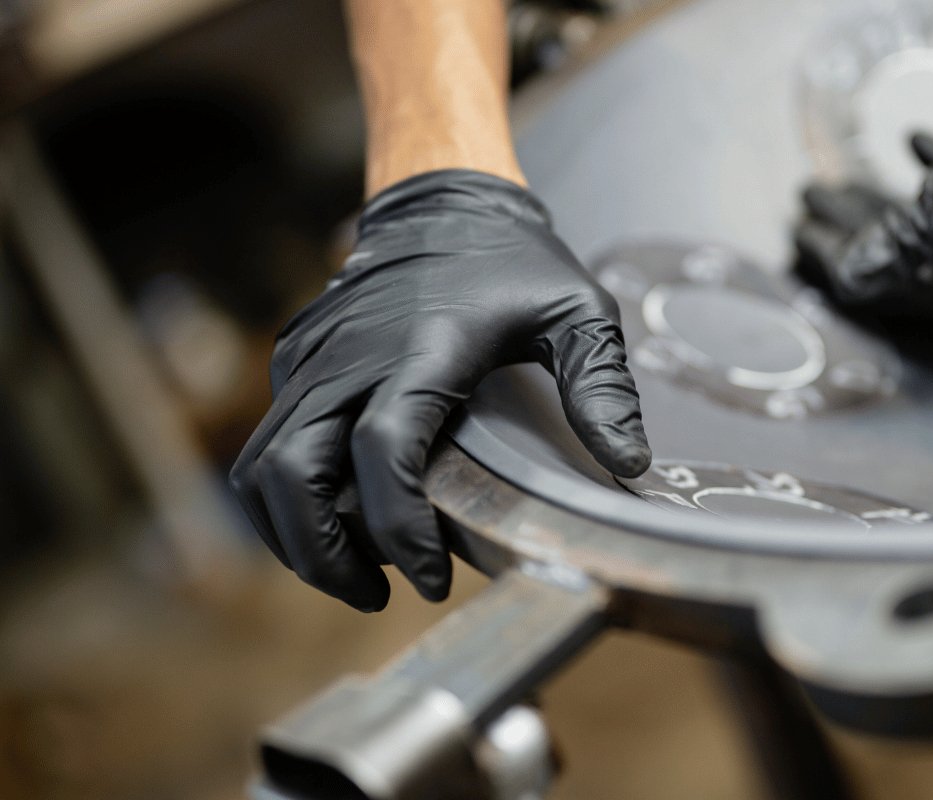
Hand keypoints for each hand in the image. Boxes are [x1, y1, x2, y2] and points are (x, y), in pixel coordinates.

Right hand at [231, 170, 650, 609]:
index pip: (381, 451)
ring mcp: (313, 358)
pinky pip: (264, 445)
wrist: (443, 202)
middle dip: (324, 554)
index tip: (432, 577)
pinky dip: (286, 498)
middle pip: (291, 474)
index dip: (398, 528)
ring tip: (354, 574)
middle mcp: (351, 356)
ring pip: (260, 468)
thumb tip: (628, 467)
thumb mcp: (578, 314)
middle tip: (380, 593)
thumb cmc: (514, 264)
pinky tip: (337, 523)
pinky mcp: (296, 361)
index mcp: (423, 349)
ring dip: (295, 536)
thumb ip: (602, 389)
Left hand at [795, 20, 932, 323]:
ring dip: (877, 206)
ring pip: (924, 233)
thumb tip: (842, 277)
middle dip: (844, 236)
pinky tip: (909, 147)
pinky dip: (930, 179)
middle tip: (804, 209)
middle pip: (896, 268)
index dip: (830, 264)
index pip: (879, 293)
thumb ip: (893, 246)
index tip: (795, 235)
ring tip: (835, 181)